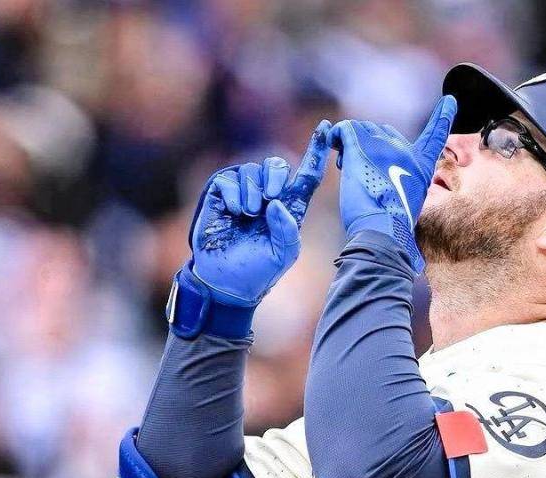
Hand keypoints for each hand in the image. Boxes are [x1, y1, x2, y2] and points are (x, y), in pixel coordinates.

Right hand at [189, 121, 331, 304]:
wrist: (228, 282)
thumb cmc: (259, 270)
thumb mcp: (284, 253)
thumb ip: (289, 229)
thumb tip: (276, 201)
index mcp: (289, 207)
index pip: (306, 175)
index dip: (316, 152)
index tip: (325, 128)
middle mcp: (267, 195)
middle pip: (278, 164)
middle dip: (277, 177)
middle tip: (270, 200)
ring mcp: (243, 191)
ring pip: (253, 169)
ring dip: (253, 194)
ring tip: (248, 215)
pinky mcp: (220, 192)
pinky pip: (230, 178)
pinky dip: (234, 195)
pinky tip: (235, 212)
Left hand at [328, 96, 456, 272]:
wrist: (382, 234)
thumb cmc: (390, 230)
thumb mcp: (403, 206)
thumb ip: (399, 186)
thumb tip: (384, 188)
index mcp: (420, 168)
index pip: (435, 136)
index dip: (442, 118)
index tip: (450, 100)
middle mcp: (405, 153)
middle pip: (382, 132)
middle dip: (367, 143)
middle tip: (356, 167)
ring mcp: (384, 148)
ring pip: (361, 130)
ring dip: (349, 143)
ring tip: (344, 166)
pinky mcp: (362, 150)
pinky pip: (346, 130)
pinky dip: (337, 137)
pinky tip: (334, 147)